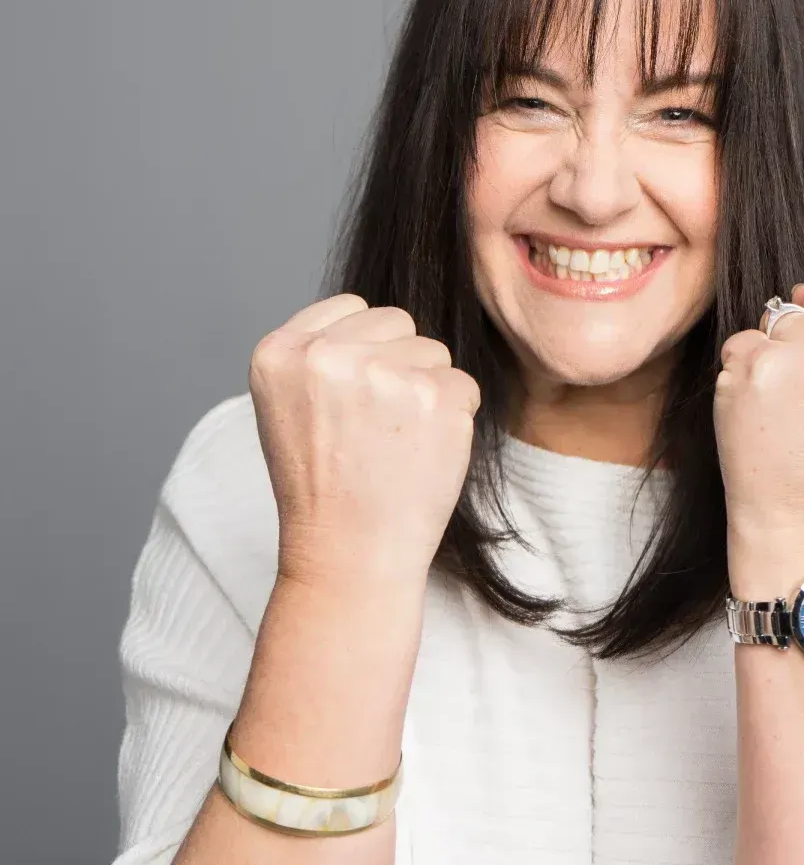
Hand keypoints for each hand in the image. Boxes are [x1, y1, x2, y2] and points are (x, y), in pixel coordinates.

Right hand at [248, 293, 480, 590]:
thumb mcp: (290, 405)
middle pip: (397, 322)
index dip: (362, 351)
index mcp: (279, 352)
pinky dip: (454, 416)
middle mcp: (326, 354)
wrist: (349, 556)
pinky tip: (422, 453)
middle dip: (397, 364)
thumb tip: (381, 321)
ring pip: (434, 351)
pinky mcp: (435, 395)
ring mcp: (382, 373)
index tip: (350, 399)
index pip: (351, 307)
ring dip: (427, 390)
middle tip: (374, 427)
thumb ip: (322, 352)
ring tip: (394, 443)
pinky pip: (464, 384)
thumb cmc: (325, 486)